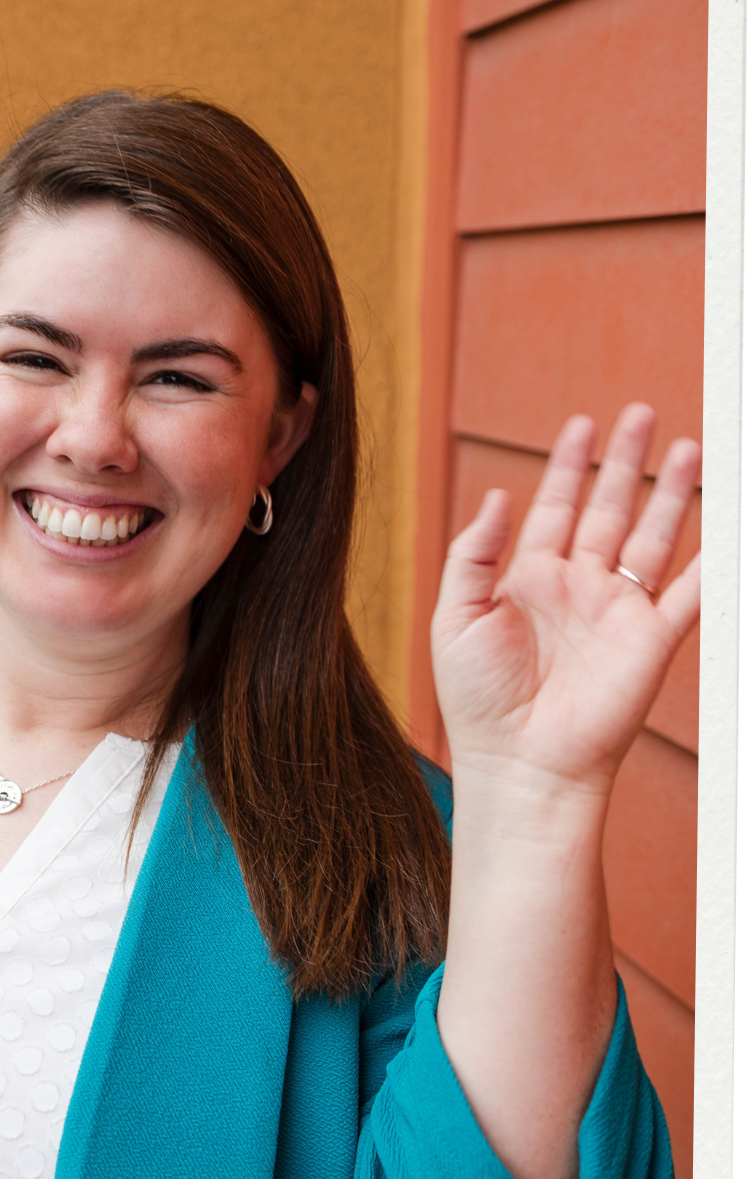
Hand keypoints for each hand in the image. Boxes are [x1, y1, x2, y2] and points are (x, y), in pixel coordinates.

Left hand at [431, 404, 699, 793]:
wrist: (520, 764)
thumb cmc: (478, 701)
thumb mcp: (455, 617)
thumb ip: (473, 553)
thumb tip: (498, 494)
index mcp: (528, 580)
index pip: (554, 507)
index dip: (569, 466)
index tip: (583, 424)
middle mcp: (576, 589)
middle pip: (607, 510)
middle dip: (624, 462)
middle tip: (641, 415)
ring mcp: (616, 613)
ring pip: (651, 538)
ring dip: (670, 495)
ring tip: (687, 448)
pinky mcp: (650, 641)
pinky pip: (689, 593)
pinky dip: (710, 562)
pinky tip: (723, 526)